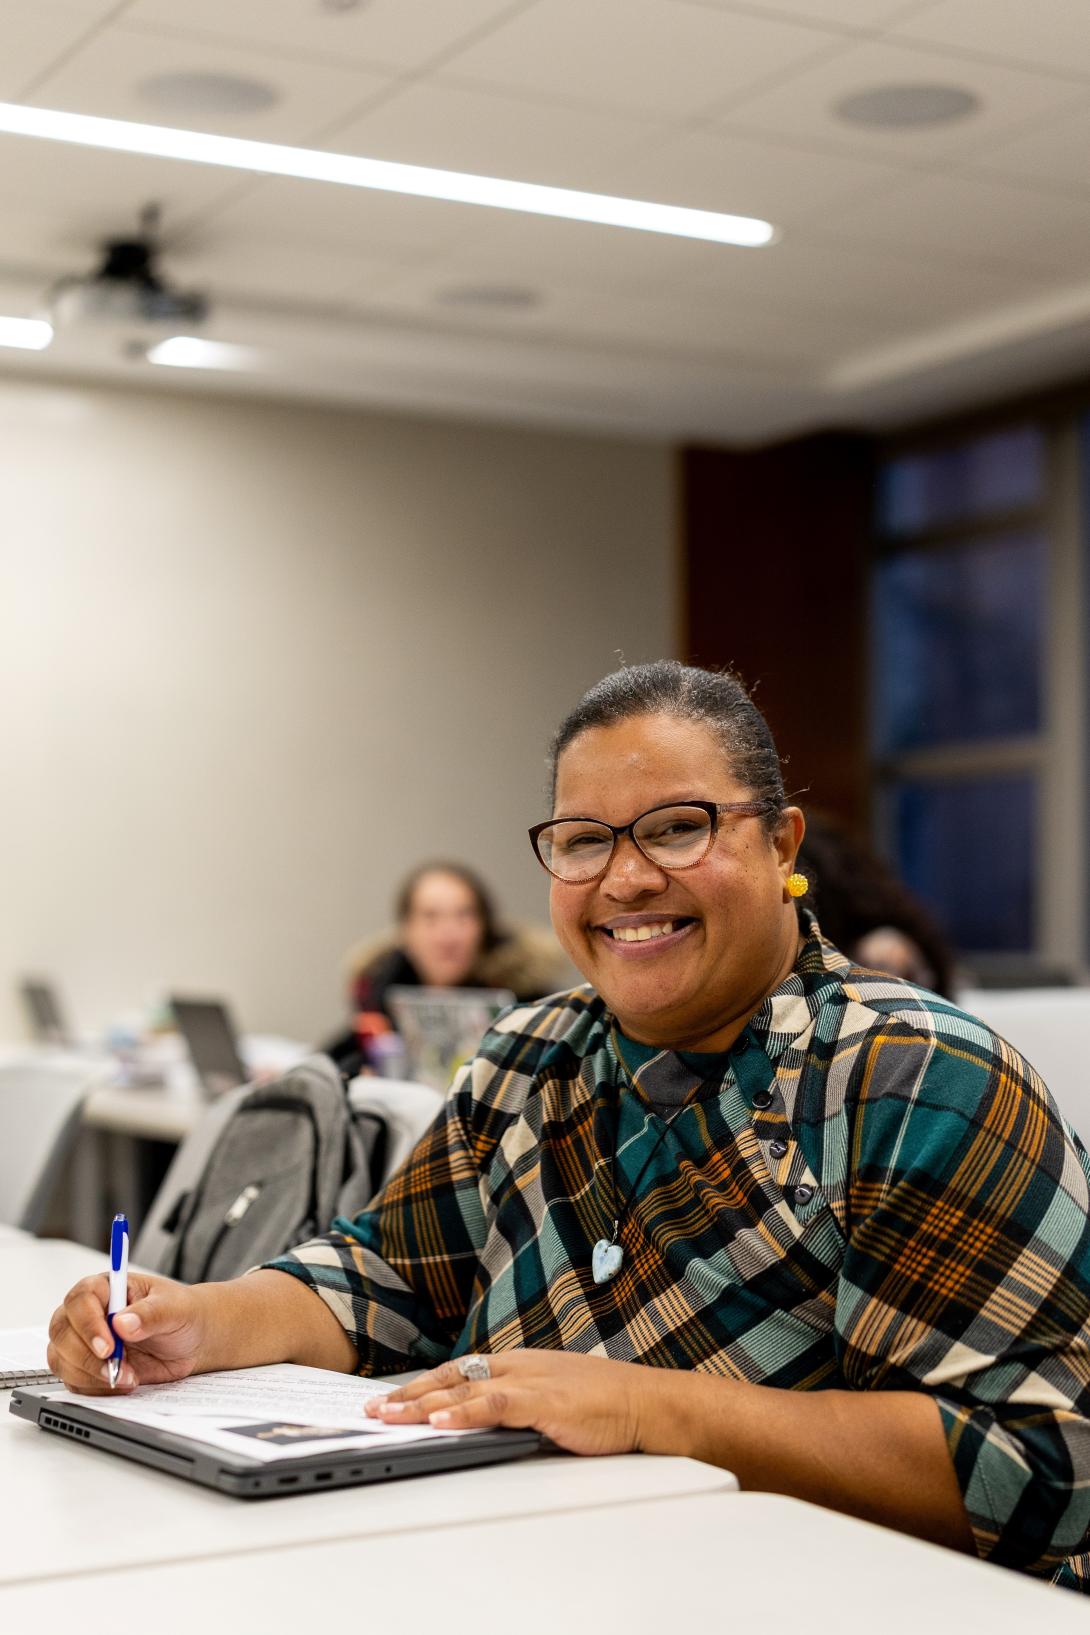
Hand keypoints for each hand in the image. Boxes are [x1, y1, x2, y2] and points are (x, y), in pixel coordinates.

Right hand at [47, 1271, 206, 1393]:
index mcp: (106, 1288)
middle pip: (62, 1332)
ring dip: (91, 1375)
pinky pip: (74, 1381)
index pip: (80, 1300)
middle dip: (85, 1356)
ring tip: (128, 1376)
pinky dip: (95, 1388)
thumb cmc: (181, 1313)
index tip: (108, 1347)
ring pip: (62, 1359)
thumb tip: (123, 1323)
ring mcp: (84, 1341)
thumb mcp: (174, 1308)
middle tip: (115, 1368)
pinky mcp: (86, 1366)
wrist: (191, 1339)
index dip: (88, 1324)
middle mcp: (89, 1313)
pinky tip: (123, 1381)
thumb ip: (150, 1314)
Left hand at [365, 1350, 666, 1456]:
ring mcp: (530, 1381)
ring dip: (422, 1404)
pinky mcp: (544, 1401)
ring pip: (464, 1388)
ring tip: (389, 1416)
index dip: (424, 1386)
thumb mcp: (554, 1401)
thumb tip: (486, 1427)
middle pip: (452, 1377)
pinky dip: (465, 1411)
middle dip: (409, 1394)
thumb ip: (520, 1409)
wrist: (647, 1402)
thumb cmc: (607, 1405)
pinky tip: (440, 1419)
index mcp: (519, 1365)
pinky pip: (495, 1404)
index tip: (393, 1398)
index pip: (460, 1372)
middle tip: (372, 1409)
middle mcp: (518, 1366)